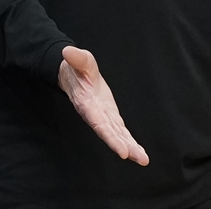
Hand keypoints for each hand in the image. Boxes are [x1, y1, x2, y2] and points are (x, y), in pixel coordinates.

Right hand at [58, 46, 148, 165]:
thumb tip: (67, 51)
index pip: (99, 123)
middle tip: (139, 158)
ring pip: (117, 135)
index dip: (111, 138)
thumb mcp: (78, 60)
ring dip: (130, 147)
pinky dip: (128, 141)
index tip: (122, 151)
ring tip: (142, 159)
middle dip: (124, 146)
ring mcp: (103, 116)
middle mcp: (95, 114)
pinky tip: (138, 152)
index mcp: (87, 104)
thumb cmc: (76, 68)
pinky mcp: (110, 116)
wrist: (73, 75)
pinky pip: (120, 131)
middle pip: (110, 133)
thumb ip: (76, 57)